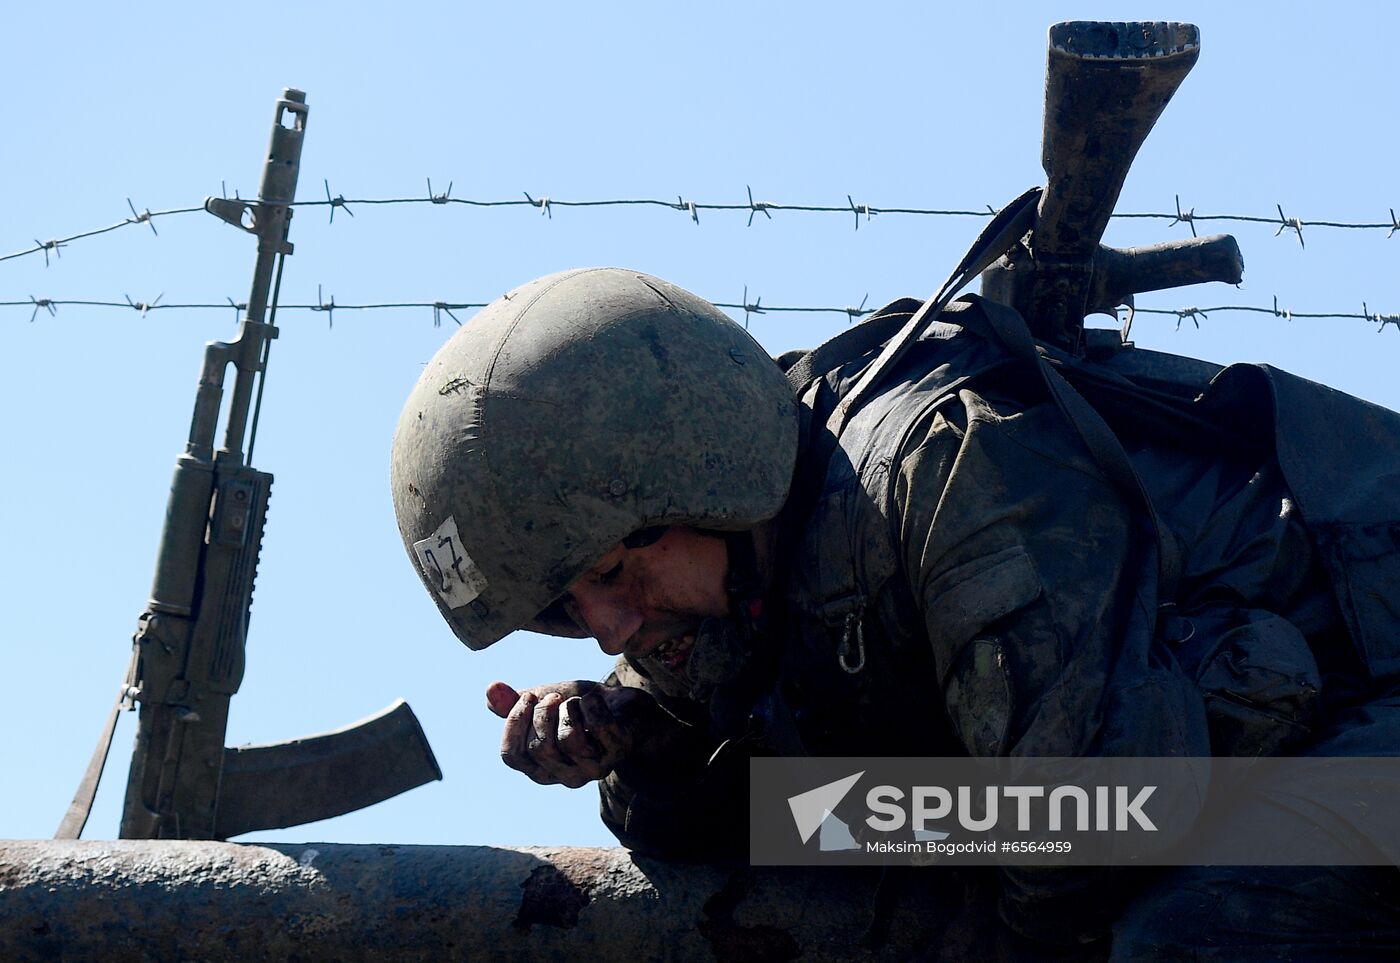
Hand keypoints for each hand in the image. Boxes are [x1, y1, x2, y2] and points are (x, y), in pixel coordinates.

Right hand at [486, 680, 657, 788]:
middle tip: (553, 697)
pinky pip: (598, 726)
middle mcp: (565, 776)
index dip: (513, 723)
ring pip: (568, 740)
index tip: (527, 696)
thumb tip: (490, 690)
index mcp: (540, 768)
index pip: (512, 756)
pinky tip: (595, 700)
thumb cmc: (581, 710)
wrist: (626, 709)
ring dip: (569, 708)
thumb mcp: (543, 702)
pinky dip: (592, 703)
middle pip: (538, 747)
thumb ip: (516, 702)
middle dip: (542, 712)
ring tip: (575, 701)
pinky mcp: (618, 753)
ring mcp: (593, 768)